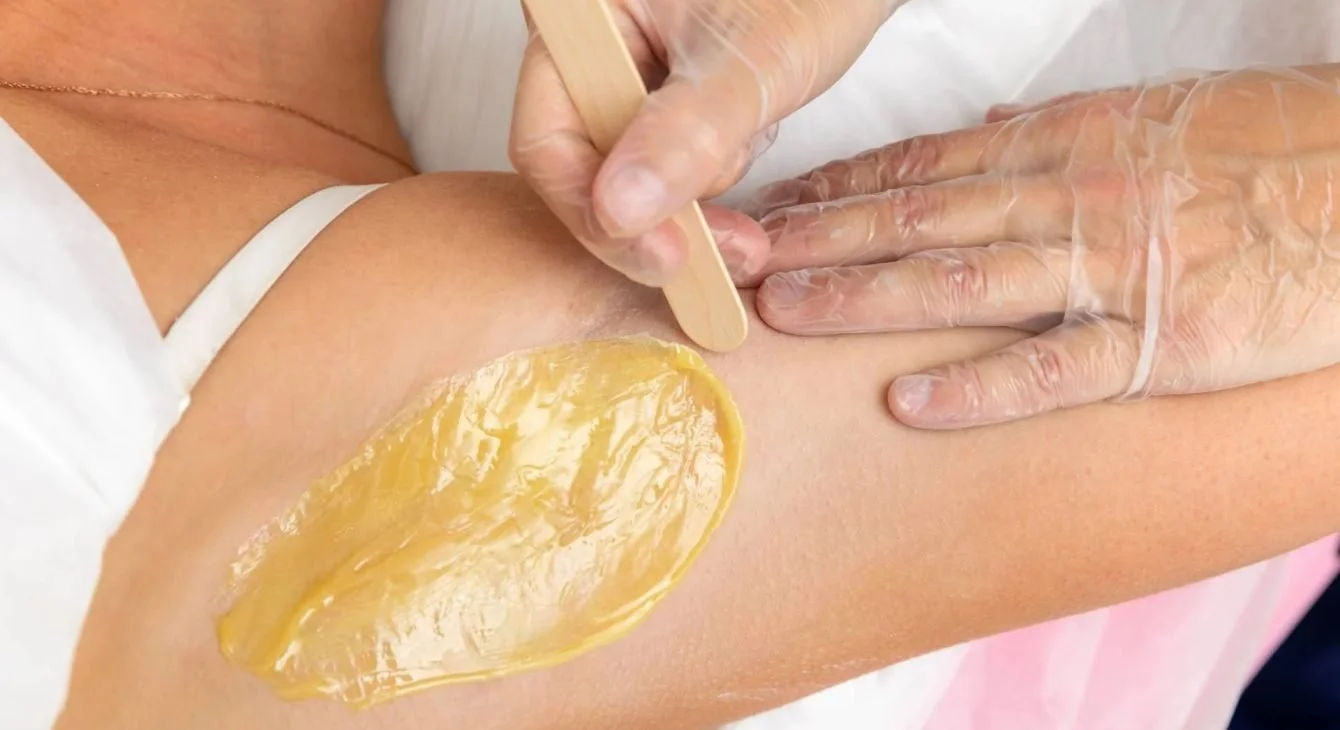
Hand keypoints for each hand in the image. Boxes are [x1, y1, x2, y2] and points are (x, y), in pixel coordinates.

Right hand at [510, 0, 900, 285]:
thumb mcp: (753, 62)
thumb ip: (686, 133)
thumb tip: (617, 211)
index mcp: (581, 18)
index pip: (547, 138)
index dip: (595, 210)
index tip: (665, 256)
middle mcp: (587, 48)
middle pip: (580, 166)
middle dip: (654, 221)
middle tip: (726, 254)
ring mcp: (622, 77)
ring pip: (624, 177)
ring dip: (688, 211)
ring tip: (748, 211)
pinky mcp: (660, 102)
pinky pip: (659, 168)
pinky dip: (702, 188)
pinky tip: (742, 168)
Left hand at [747, 65, 1339, 428]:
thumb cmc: (1271, 145)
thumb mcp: (1154, 115)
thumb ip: (1059, 136)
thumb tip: (986, 137)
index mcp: (1065, 144)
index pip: (923, 164)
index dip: (838, 187)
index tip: (772, 205)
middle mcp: (1070, 197)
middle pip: (918, 217)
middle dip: (822, 237)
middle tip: (742, 259)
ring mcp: (1111, 267)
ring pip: (963, 281)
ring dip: (868, 296)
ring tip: (792, 312)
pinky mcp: (1163, 339)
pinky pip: (1056, 368)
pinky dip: (981, 388)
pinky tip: (912, 403)